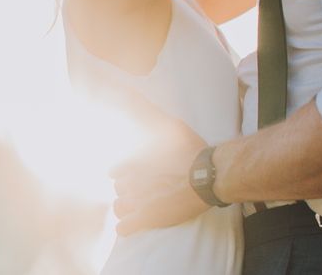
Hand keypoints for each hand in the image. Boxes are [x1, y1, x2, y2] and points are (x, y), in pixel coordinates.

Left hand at [110, 93, 210, 235]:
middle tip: (143, 194)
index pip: (115, 171)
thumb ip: (153, 116)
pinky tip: (139, 224)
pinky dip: (129, 227)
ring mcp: (137, 200)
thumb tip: (131, 93)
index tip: (133, 178)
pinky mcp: (146, 218)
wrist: (207, 176)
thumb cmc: (192, 152)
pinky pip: (123, 228)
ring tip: (140, 210)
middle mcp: (132, 179)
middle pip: (118, 190)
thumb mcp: (173, 127)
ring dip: (127, 209)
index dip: (124, 175)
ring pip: (118, 208)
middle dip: (128, 192)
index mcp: (137, 160)